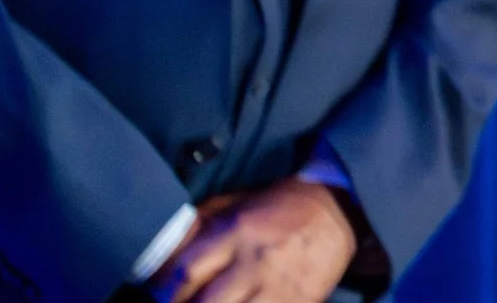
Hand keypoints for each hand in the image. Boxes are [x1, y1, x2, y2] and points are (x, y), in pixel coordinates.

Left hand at [151, 178, 354, 302]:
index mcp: (236, 230)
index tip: (158, 296)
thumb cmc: (277, 207)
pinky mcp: (300, 302)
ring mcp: (280, 286)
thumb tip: (157, 262)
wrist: (339, 209)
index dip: (163, 293)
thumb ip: (196, 229)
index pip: (184, 273)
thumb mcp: (234, 204)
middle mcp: (256, 260)